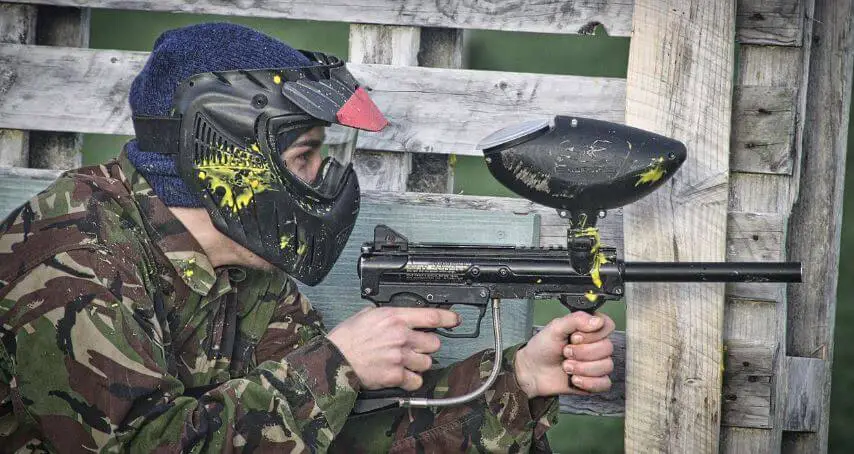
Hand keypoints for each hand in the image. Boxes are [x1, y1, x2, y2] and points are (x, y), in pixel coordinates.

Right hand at [327, 306, 459, 390]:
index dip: (448, 318)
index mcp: (394, 317)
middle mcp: (401, 336)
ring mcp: (399, 357)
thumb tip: (401, 316)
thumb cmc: (346, 338)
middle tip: (417, 347)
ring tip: (407, 362)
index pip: (431, 316)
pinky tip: (403, 375)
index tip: (454, 320)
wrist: (333, 359)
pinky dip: (412, 380)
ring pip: (427, 363)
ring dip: (420, 363)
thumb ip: (388, 314)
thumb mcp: (367, 315)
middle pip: (434, 343)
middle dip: (427, 346)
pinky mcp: (395, 376)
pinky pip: (416, 381)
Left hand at [514, 311, 614, 398]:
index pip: (607, 326)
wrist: (532, 371)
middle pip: (607, 347)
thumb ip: (576, 320)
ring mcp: (596, 364)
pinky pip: (605, 383)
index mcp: (588, 329)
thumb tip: (597, 320)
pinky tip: (575, 379)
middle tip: (566, 352)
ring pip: (606, 366)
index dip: (592, 333)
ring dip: (582, 368)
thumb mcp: (554, 328)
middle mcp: (595, 345)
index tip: (575, 337)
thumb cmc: (542, 348)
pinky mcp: (594, 382)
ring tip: (566, 366)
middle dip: (582, 352)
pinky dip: (588, 382)